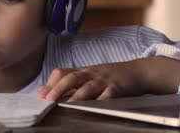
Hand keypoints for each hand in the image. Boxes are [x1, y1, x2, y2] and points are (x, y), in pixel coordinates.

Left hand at [37, 57, 179, 101]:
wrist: (138, 72)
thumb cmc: (109, 78)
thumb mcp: (89, 77)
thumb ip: (69, 84)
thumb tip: (43, 92)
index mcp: (83, 71)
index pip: (63, 72)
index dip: (52, 83)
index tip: (41, 95)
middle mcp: (91, 73)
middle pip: (72, 77)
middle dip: (59, 88)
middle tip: (49, 99)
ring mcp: (105, 80)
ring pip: (88, 86)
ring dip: (77, 96)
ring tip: (68, 105)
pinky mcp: (118, 88)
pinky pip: (108, 95)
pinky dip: (101, 101)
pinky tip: (94, 107)